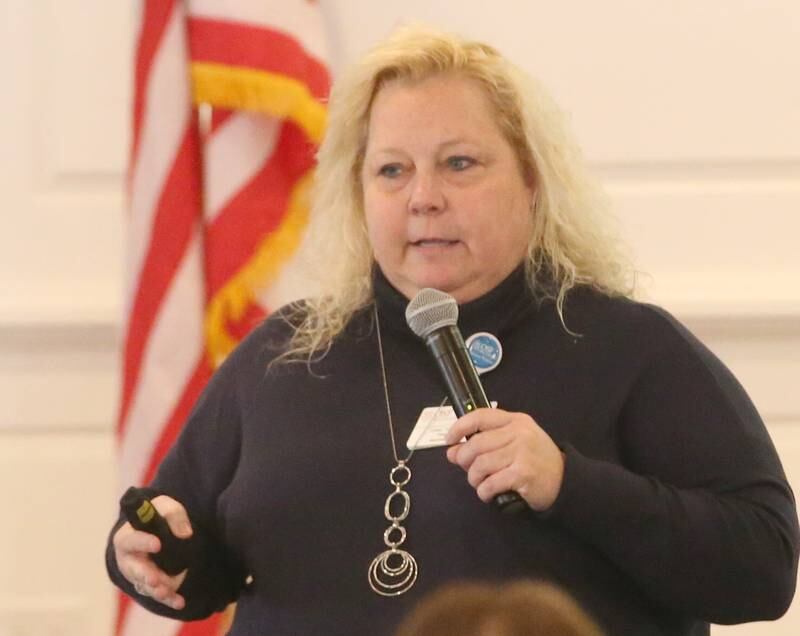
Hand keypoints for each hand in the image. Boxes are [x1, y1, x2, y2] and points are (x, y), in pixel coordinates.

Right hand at [113, 495, 191, 609]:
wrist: (159, 530)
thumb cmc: (157, 516)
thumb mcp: (165, 507)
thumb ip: (174, 515)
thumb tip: (186, 534)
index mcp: (126, 538)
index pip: (130, 541)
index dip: (143, 543)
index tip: (157, 544)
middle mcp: (129, 560)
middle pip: (135, 570)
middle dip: (145, 575)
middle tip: (154, 579)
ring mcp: (139, 576)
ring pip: (146, 586)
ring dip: (157, 590)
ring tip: (166, 592)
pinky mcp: (152, 585)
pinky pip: (160, 594)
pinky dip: (170, 599)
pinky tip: (179, 602)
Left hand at [445, 408, 564, 511]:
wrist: (565, 481)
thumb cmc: (535, 461)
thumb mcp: (513, 444)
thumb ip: (484, 444)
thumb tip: (453, 451)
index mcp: (515, 421)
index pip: (480, 417)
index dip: (459, 427)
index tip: (449, 441)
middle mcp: (519, 433)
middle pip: (476, 444)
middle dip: (465, 461)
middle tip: (470, 471)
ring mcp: (522, 452)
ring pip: (480, 465)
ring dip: (475, 479)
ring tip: (481, 484)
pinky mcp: (523, 473)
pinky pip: (491, 483)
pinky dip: (484, 492)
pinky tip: (489, 494)